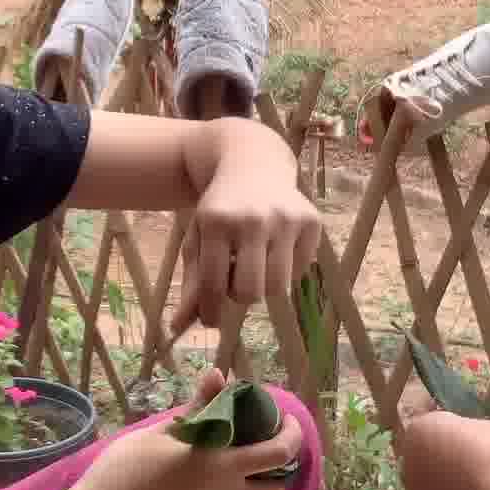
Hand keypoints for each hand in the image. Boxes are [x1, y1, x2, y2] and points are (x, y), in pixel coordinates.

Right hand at [51, 367, 306, 489]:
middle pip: (275, 486)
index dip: (291, 434)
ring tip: (229, 450)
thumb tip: (217, 374)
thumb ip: (196, 407)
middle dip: (280, 463)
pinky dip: (218, 484)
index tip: (285, 417)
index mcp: (220, 466)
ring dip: (252, 476)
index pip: (278, 453)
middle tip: (266, 438)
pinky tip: (187, 471)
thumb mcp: (160, 432)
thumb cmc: (124, 470)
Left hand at [176, 151, 321, 331]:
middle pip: (250, 292)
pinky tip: (275, 246)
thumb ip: (191, 283)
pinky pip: (299, 270)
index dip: (210, 311)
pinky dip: (286, 269)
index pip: (213, 285)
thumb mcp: (198, 239)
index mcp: (216, 222)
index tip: (210, 319)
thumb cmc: (220, 209)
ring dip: (264, 285)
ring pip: (278, 287)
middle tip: (235, 280)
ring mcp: (286, 218)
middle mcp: (253, 218)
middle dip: (240, 296)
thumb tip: (178, 327)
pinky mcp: (311, 220)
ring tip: (255, 265)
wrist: (252, 162)